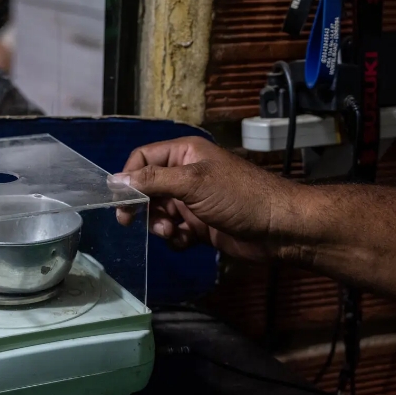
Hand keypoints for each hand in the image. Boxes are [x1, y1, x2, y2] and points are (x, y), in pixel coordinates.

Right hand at [110, 136, 302, 261]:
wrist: (280, 230)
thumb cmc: (238, 197)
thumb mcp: (192, 183)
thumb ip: (152, 181)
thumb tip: (115, 180)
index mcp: (184, 154)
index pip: (142, 159)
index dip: (129, 177)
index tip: (120, 199)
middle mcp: (185, 175)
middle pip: (147, 188)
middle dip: (142, 206)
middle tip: (130, 221)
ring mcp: (193, 201)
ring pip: (158, 212)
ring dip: (158, 224)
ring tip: (171, 232)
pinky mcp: (200, 225)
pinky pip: (174, 230)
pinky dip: (174, 237)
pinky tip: (185, 240)